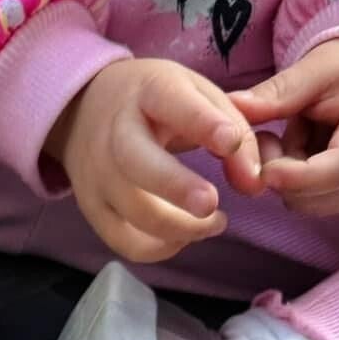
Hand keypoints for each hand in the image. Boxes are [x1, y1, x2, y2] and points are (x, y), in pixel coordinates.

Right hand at [45, 58, 264, 265]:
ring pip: (135, 213)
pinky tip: (184, 235)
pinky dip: (160, 248)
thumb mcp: (197, 95)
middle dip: (175, 187)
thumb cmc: (155, 103)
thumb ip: (235, 130)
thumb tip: (254, 183)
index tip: (230, 142)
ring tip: (216, 222)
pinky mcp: (92, 209)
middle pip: (138, 163)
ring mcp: (98, 175)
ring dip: (182, 228)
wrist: (84, 110)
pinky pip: (126, 242)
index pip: (171, 102)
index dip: (202, 123)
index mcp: (148, 91)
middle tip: (211, 205)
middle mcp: (114, 133)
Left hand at [231, 39, 338, 216]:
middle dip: (282, 169)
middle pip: (317, 192)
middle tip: (269, 133)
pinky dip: (294, 183)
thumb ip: (278, 93)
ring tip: (295, 134)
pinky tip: (301, 150)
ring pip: (306, 202)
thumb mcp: (318, 68)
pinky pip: (308, 202)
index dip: (300, 175)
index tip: (264, 171)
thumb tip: (232, 105)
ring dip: (286, 177)